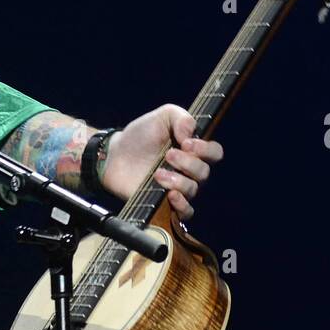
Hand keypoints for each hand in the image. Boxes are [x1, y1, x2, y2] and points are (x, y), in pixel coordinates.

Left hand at [102, 103, 223, 218]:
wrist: (115, 155)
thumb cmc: (140, 135)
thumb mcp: (162, 116)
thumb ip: (181, 117)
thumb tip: (190, 133)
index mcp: (193, 150)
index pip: (214, 153)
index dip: (206, 149)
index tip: (186, 143)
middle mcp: (189, 170)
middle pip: (204, 172)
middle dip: (187, 162)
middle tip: (168, 154)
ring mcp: (178, 188)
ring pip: (193, 190)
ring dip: (178, 181)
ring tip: (158, 173)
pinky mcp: (166, 203)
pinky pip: (185, 212)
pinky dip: (182, 205)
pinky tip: (170, 194)